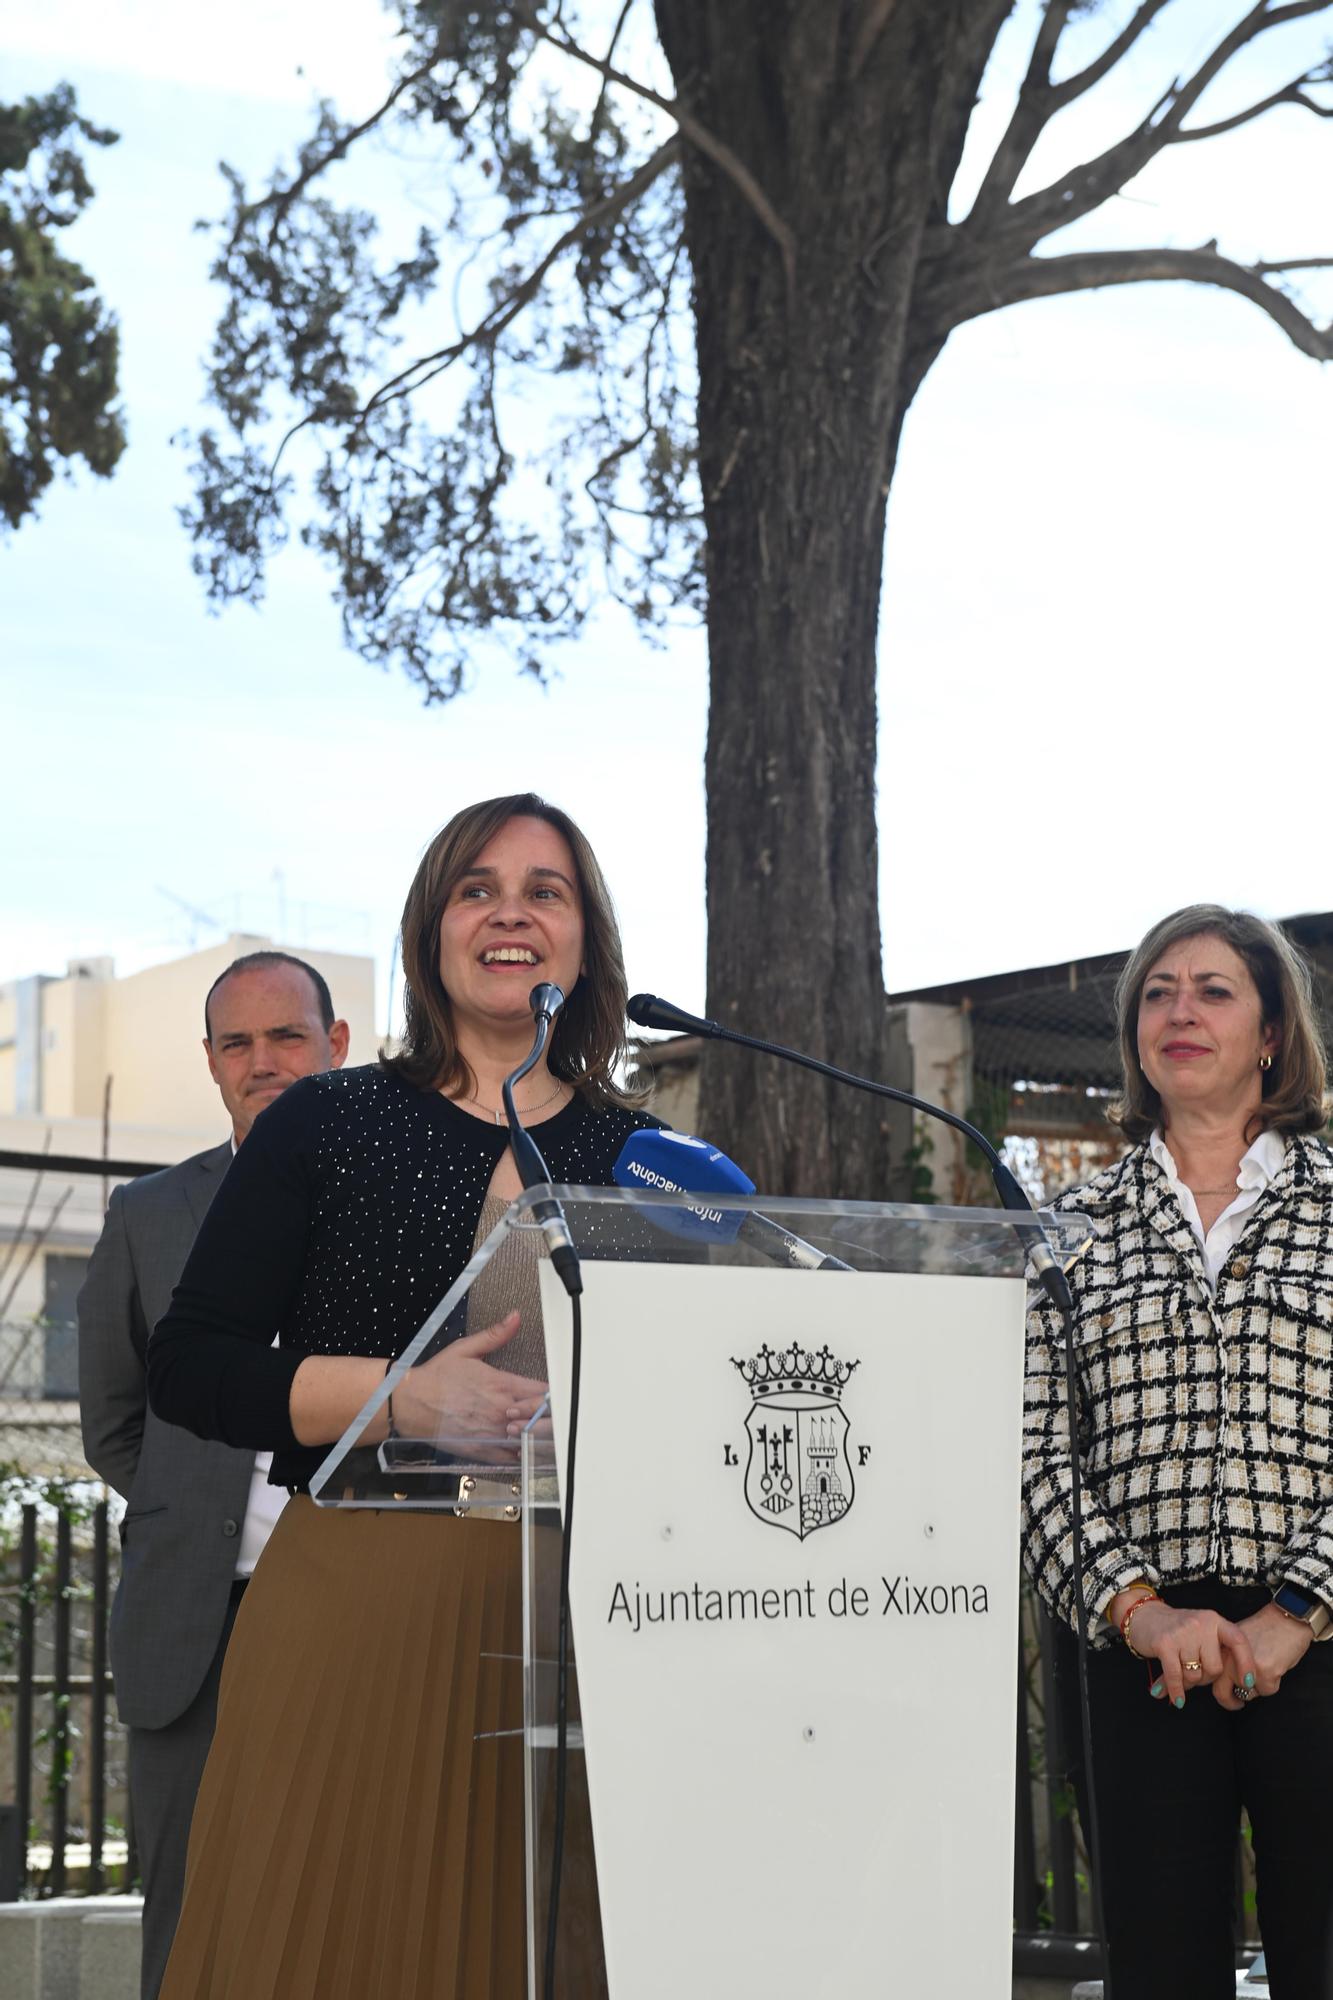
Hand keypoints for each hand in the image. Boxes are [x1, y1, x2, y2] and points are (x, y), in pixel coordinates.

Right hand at [394, 1311, 548, 1442]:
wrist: (410, 1403)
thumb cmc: (436, 1377)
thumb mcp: (466, 1349)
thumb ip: (496, 1335)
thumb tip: (515, 1318)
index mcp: (501, 1384)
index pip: (542, 1392)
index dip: (551, 1394)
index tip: (553, 1394)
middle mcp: (500, 1409)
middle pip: (541, 1417)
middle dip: (548, 1415)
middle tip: (552, 1415)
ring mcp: (492, 1432)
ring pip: (529, 1439)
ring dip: (536, 1435)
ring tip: (540, 1433)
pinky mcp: (482, 1450)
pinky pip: (510, 1458)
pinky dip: (520, 1454)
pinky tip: (522, 1449)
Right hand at [1114, 1598, 1257, 1707]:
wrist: (1144, 1616)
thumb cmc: (1178, 1631)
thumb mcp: (1202, 1633)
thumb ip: (1217, 1652)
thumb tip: (1243, 1686)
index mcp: (1214, 1620)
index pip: (1238, 1641)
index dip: (1246, 1663)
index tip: (1248, 1683)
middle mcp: (1200, 1624)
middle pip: (1215, 1667)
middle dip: (1206, 1677)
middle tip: (1195, 1672)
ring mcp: (1182, 1633)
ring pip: (1195, 1674)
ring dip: (1188, 1682)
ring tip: (1181, 1674)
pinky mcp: (1164, 1643)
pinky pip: (1176, 1676)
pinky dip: (1177, 1691)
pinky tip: (1178, 1700)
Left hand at [1211, 1603, 1312, 1710]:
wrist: (1285, 1620)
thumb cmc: (1264, 1630)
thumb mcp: (1236, 1641)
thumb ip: (1226, 1658)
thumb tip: (1221, 1682)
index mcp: (1219, 1649)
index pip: (1209, 1678)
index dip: (1214, 1692)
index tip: (1219, 1698)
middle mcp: (1228, 1658)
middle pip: (1222, 1693)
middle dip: (1231, 1702)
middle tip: (1238, 1703)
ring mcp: (1245, 1667)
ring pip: (1248, 1693)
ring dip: (1257, 1686)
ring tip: (1265, 1666)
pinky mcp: (1264, 1673)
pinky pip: (1267, 1691)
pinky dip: (1273, 1683)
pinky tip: (1275, 1666)